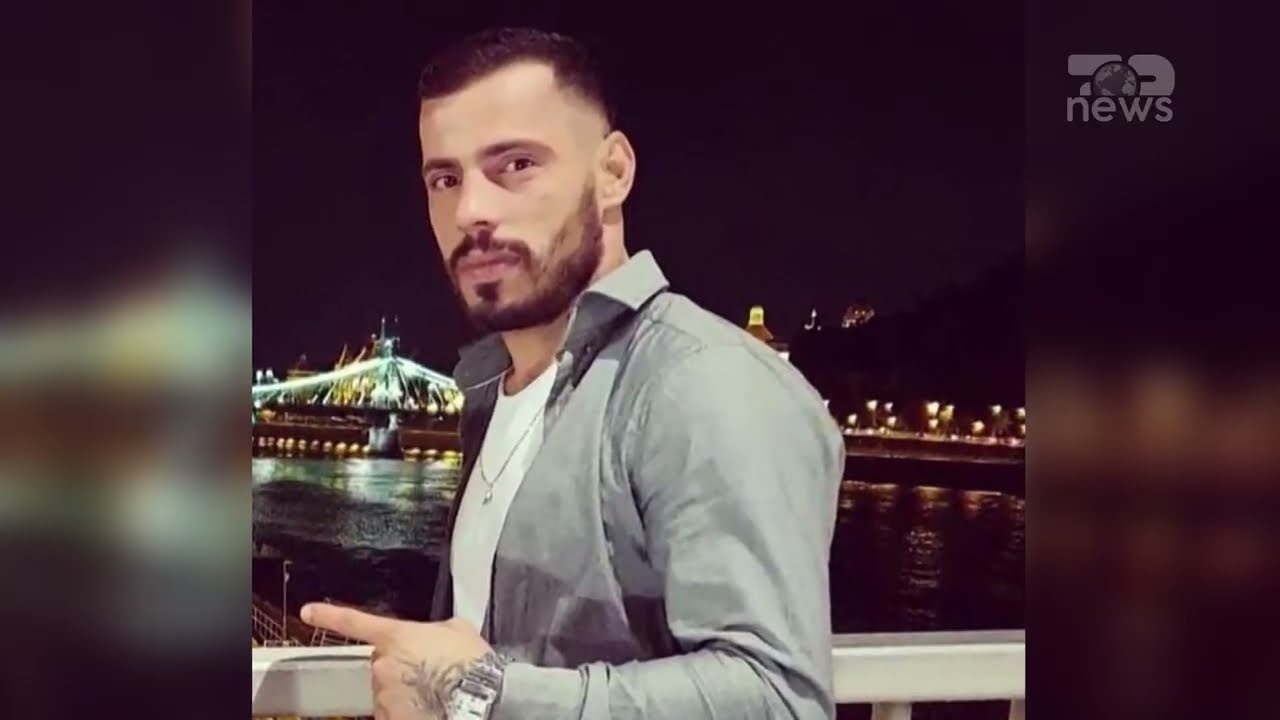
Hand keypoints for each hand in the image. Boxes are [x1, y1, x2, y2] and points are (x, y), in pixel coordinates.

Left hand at [300, 602, 492, 719]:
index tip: (308, 612)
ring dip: (406, 693)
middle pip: (382, 664)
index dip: (329, 615)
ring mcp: (384, 696)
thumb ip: (438, 629)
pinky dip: (408, 713)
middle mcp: (383, 666)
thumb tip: (437, 635)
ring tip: (437, 695)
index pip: (355, 622)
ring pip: (388, 692)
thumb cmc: (471, 665)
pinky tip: (432, 710)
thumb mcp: (459, 631)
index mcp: (396, 637)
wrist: (481, 702)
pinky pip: (394, 714)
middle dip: (401, 668)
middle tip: (431, 674)